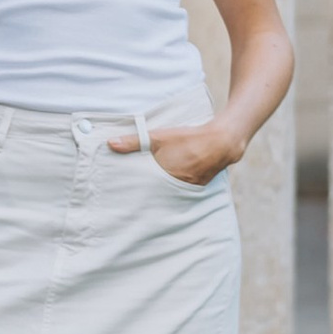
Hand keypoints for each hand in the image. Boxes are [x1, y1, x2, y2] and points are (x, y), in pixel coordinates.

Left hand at [108, 119, 235, 187]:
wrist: (222, 141)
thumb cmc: (188, 138)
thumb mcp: (158, 137)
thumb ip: (133, 142)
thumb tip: (110, 143)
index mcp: (165, 177)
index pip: (145, 190)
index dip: (135, 192)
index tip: (126, 194)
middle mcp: (177, 186)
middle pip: (157, 193)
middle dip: (148, 193)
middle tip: (135, 196)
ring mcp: (190, 187)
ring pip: (171, 192)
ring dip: (163, 190)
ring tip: (153, 190)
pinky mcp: (199, 185)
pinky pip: (184, 189)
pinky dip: (177, 186)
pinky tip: (173, 182)